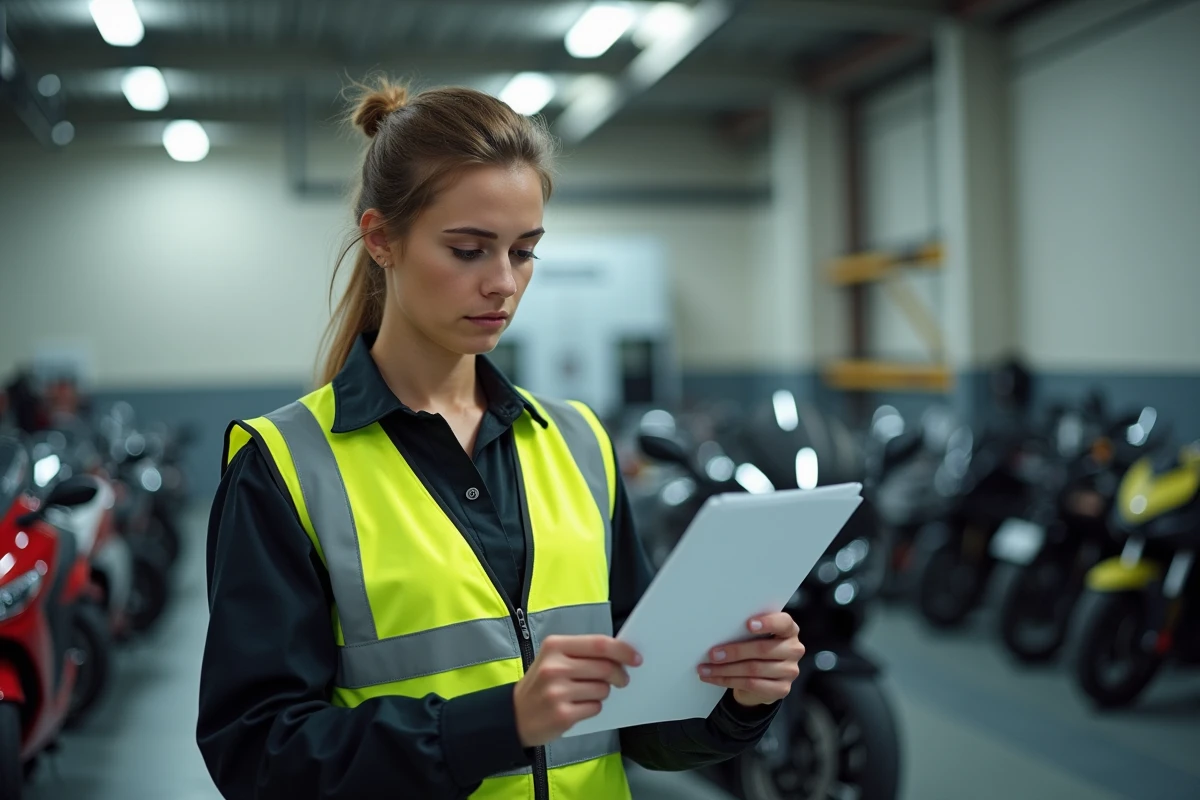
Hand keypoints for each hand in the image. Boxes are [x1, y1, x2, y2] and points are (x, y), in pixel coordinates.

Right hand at [513, 635, 641, 746]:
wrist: (515, 715)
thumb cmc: (541, 683)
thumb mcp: (553, 659)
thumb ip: (582, 653)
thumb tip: (620, 655)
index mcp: (555, 646)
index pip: (599, 644)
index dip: (622, 650)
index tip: (636, 658)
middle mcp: (554, 667)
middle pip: (605, 668)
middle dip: (619, 675)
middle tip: (621, 679)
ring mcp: (557, 692)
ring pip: (602, 689)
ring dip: (602, 693)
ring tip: (587, 694)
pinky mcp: (562, 715)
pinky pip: (595, 708)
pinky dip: (593, 707)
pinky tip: (578, 707)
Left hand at [697, 612, 804, 706]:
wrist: (763, 681)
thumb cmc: (757, 651)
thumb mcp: (755, 637)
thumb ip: (747, 632)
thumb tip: (718, 631)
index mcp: (789, 630)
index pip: (783, 623)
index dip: (768, 623)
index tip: (748, 624)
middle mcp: (794, 649)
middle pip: (763, 649)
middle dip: (734, 652)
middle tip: (713, 654)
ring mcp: (790, 671)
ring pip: (754, 669)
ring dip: (725, 669)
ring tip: (705, 669)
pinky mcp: (782, 689)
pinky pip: (751, 685)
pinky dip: (728, 681)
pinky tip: (713, 678)